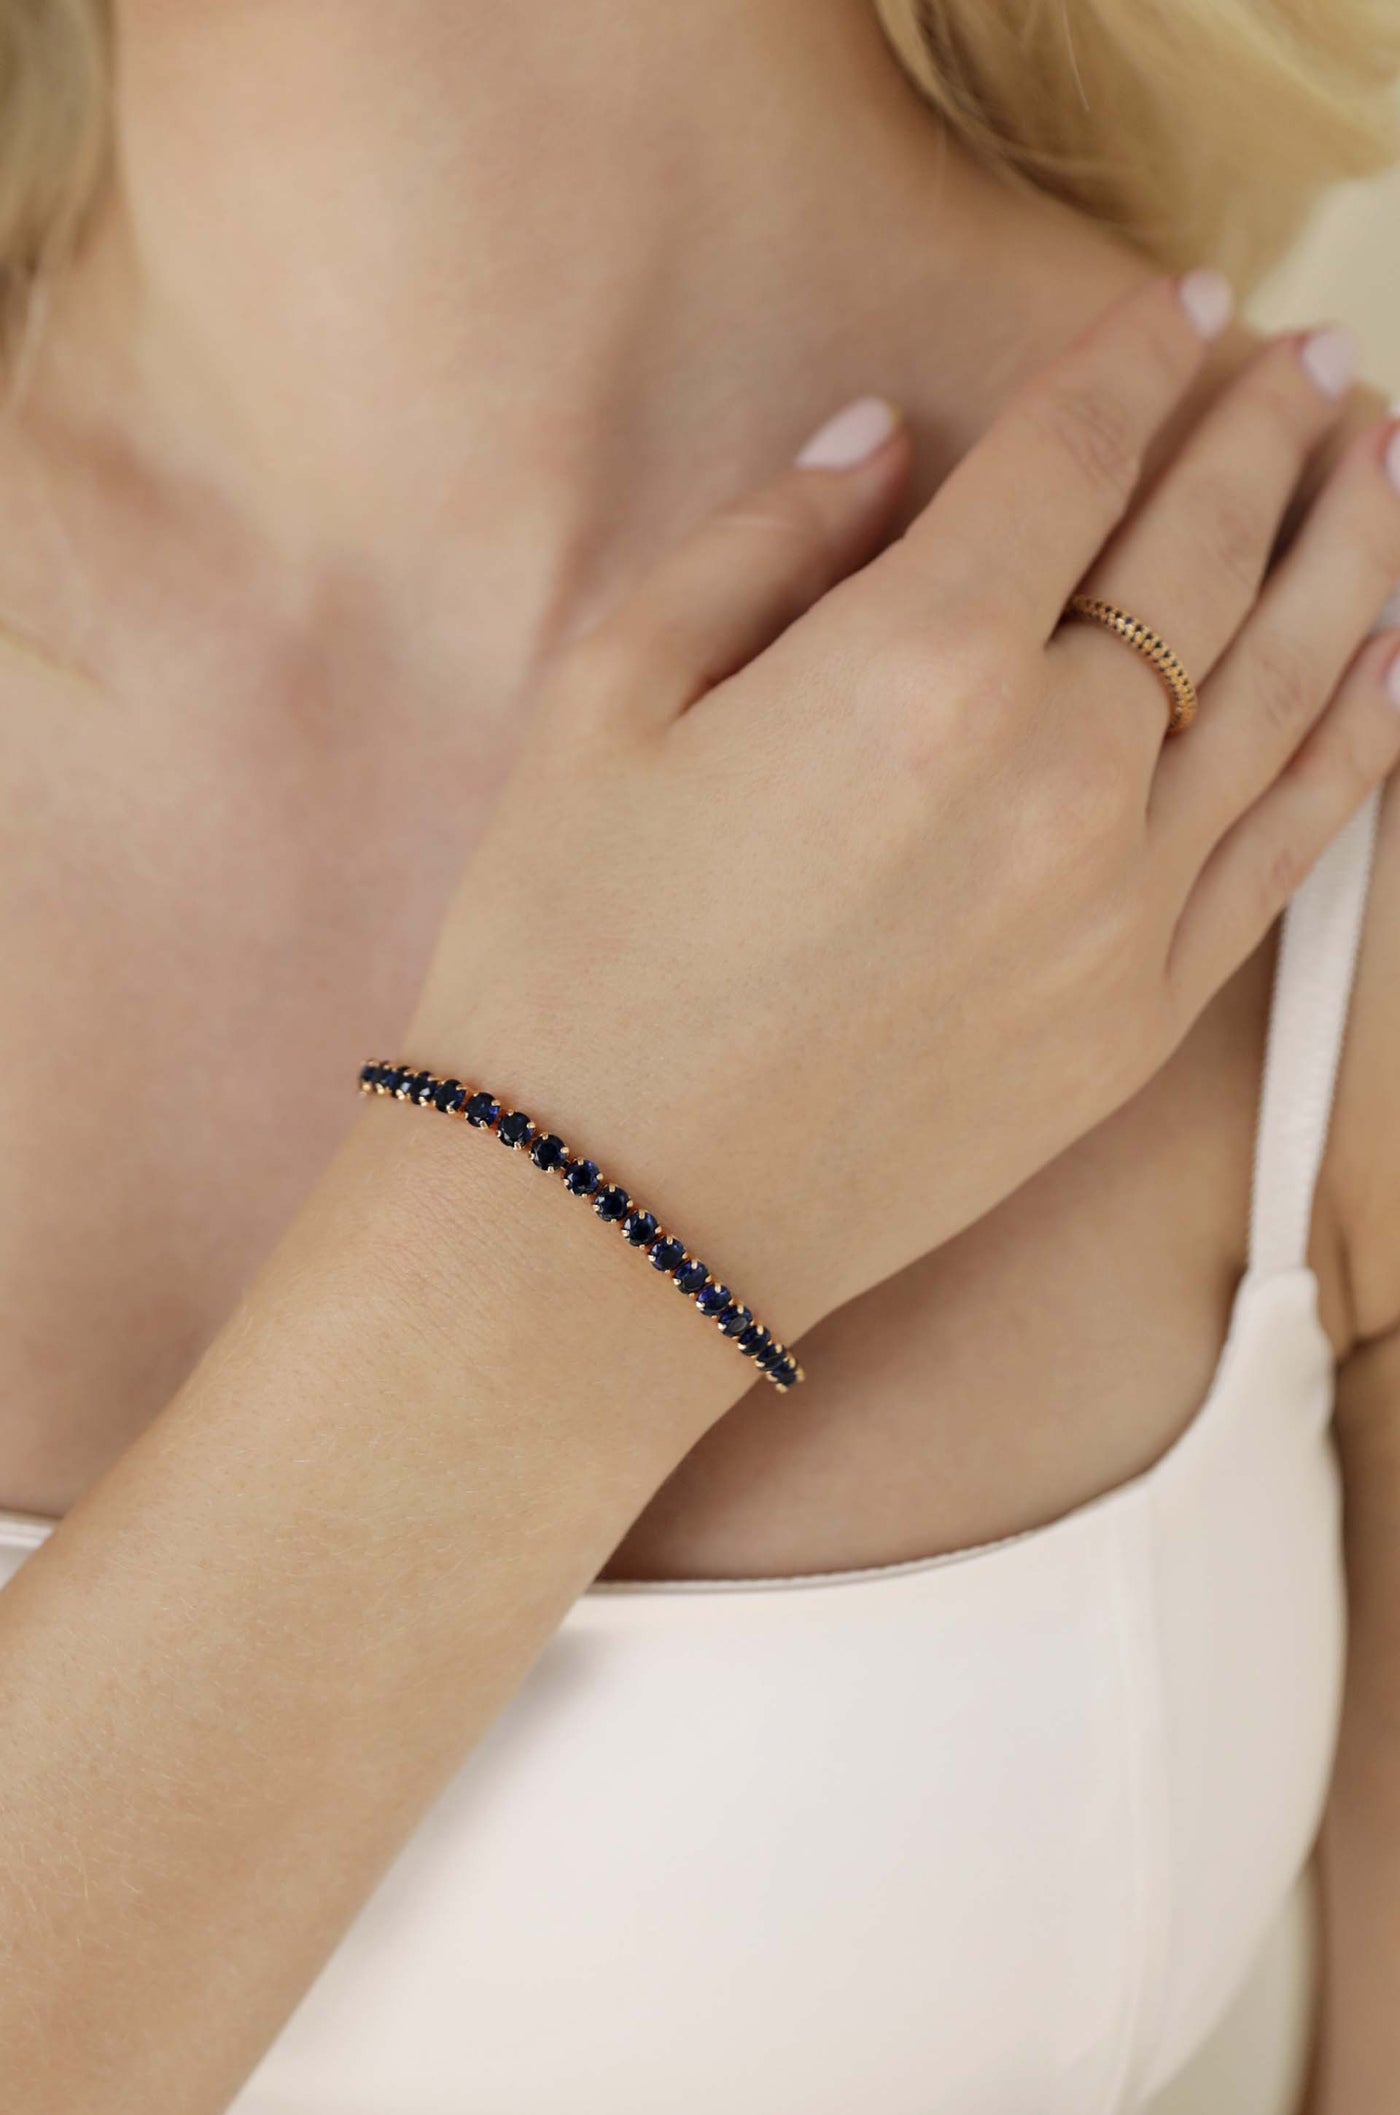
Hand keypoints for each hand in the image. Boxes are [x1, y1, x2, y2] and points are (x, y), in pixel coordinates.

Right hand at [408, 274, 1399, 1341]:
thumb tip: (884, 446)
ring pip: (1288, 686)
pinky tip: (1395, 666)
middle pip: (1203, 557)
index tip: (1181, 309)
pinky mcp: (1138, 1020)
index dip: (1132, 364)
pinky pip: (1288, 853)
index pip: (1069, 463)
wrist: (609, 1216)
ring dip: (1350, 555)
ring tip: (1386, 466)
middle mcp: (1056, 775)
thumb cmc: (573, 957)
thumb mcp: (608, 702)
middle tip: (1308, 365)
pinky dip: (1356, 744)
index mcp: (914, 670)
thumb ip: (763, 544)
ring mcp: (1119, 907)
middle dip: (1262, 438)